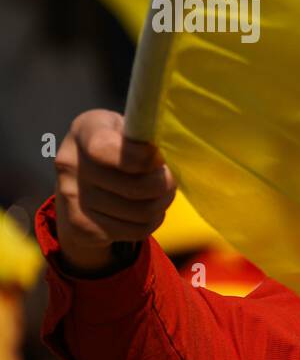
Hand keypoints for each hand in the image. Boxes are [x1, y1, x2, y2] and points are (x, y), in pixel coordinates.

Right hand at [53, 109, 175, 274]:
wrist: (80, 185)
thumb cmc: (117, 148)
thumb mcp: (126, 129)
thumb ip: (142, 137)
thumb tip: (158, 157)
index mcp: (85, 130)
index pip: (106, 148)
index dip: (142, 158)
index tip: (158, 159)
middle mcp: (70, 163)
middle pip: (137, 187)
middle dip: (165, 184)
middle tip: (168, 179)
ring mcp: (71, 197)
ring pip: (142, 212)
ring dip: (161, 204)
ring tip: (159, 194)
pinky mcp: (81, 226)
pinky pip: (136, 230)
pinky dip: (151, 221)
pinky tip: (145, 210)